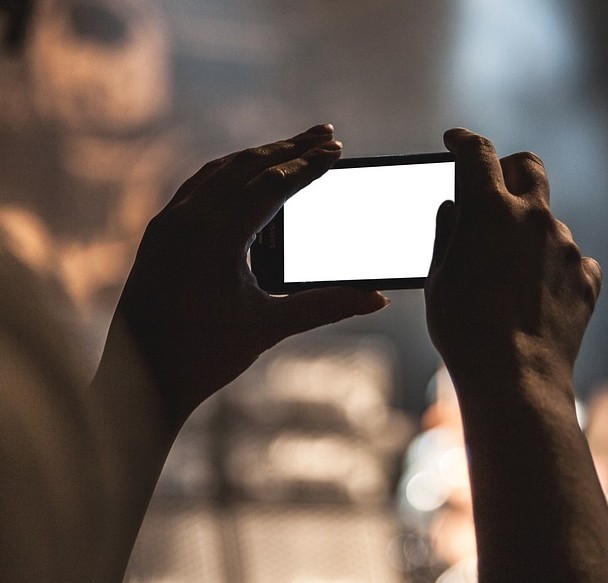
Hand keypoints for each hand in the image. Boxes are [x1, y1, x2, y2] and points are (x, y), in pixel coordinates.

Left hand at [105, 124, 387, 426]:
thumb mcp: (270, 327)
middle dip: (289, 147)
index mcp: (216, 238)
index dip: (309, 165)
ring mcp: (167, 224)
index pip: (272, 185)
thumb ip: (326, 306)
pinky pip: (197, 186)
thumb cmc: (203, 356)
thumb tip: (377, 298)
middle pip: (246, 166)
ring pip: (218, 171)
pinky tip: (243, 175)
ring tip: (292, 147)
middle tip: (325, 133)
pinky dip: (228, 172)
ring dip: (258, 155)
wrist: (139, 382)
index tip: (337, 150)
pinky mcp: (157, 234)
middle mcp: (187, 220)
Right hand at [425, 129, 601, 389]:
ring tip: (508, 273)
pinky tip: (536, 294)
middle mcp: (534, 217)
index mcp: (489, 209)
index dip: (463, 141)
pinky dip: (554, 267)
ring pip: (548, 220)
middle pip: (528, 166)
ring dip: (529, 231)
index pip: (477, 152)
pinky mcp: (587, 277)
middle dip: (509, 168)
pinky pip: (571, 259)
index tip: (455, 142)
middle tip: (493, 189)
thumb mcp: (438, 277)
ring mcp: (566, 246)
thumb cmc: (464, 330)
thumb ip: (448, 232)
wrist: (516, 379)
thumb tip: (455, 209)